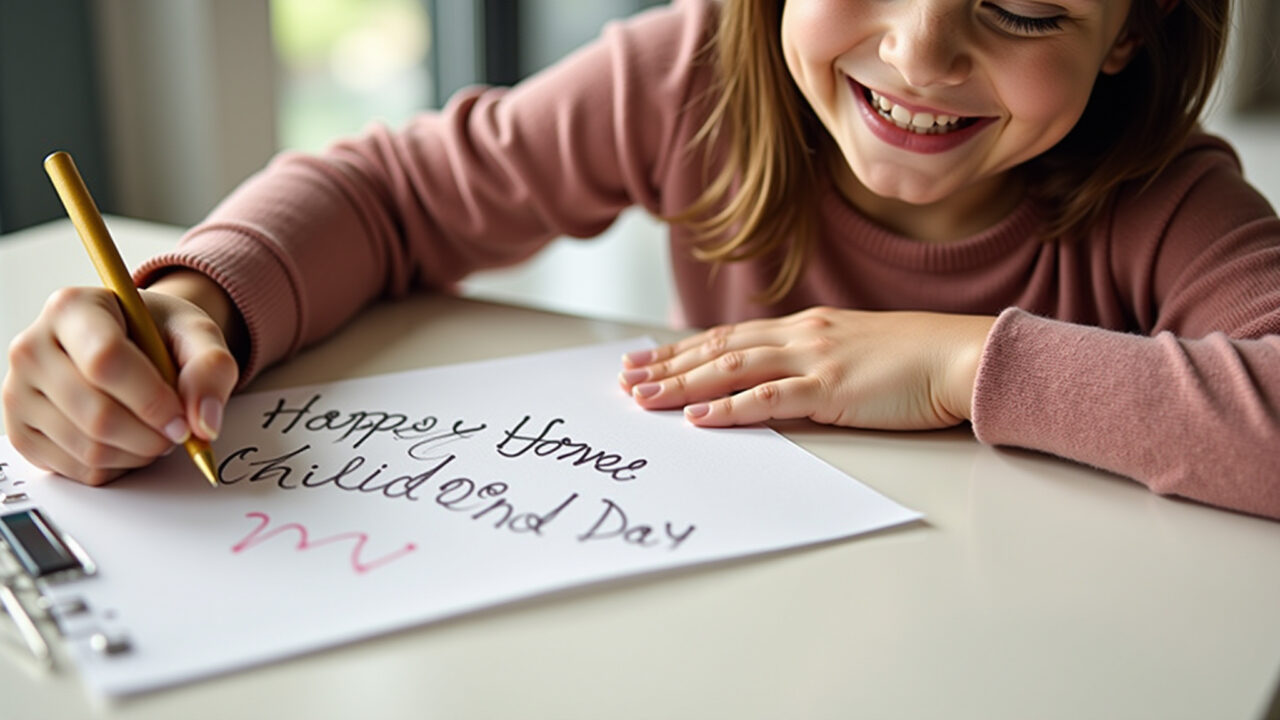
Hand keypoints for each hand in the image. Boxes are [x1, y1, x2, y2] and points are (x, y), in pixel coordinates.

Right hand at [2, 273, 240, 484]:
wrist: (130, 342)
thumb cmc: (156, 333)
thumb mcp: (196, 333)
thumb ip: (211, 367)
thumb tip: (204, 423)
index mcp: (71, 308)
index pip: (105, 361)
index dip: (152, 400)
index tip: (183, 419)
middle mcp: (32, 348)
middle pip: (97, 414)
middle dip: (152, 435)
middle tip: (178, 430)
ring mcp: (18, 392)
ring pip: (88, 448)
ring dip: (139, 453)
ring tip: (156, 431)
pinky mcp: (20, 432)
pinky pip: (77, 470)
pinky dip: (117, 467)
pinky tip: (130, 442)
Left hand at [618, 307, 994, 429]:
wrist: (959, 355)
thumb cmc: (914, 360)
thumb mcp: (853, 352)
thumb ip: (812, 362)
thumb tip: (775, 383)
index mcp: (804, 327)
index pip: (728, 337)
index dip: (682, 349)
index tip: (644, 359)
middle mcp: (800, 335)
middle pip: (718, 348)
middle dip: (667, 365)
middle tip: (625, 379)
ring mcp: (814, 359)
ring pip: (732, 368)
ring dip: (682, 385)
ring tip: (642, 399)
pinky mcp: (831, 389)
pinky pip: (769, 398)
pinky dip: (729, 408)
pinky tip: (697, 418)